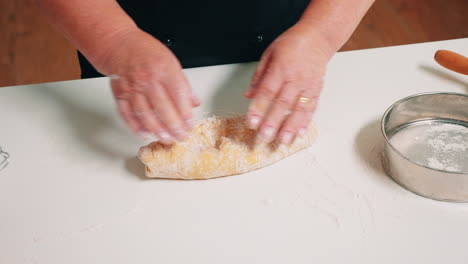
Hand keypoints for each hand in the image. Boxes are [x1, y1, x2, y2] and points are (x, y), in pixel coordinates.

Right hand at [95, 29, 199, 143]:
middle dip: (174, 126)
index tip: (191, 124)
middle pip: (162, 107)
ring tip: (166, 138)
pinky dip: (135, 126)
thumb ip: (183, 84)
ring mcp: (132, 87)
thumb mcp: (171, 62)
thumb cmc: (145, 51)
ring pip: (145, 113)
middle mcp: (148, 78)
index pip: (179, 95)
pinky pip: (127, 113)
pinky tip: (144, 133)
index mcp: (164, 69)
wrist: (118, 42)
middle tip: (181, 137)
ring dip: (156, 129)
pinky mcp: (120, 93)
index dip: (186, 113)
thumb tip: (194, 103)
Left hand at [244, 24, 333, 143]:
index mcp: (280, 68)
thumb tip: (248, 95)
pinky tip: (300, 133)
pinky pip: (311, 108)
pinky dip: (306, 122)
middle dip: (272, 122)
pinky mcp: (316, 90)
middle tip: (264, 137)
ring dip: (290, 127)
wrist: (318, 38)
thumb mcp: (269, 54)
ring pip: (298, 109)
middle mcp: (295, 78)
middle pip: (282, 103)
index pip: (267, 91)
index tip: (251, 122)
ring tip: (283, 141)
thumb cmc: (292, 44)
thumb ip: (258, 76)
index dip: (258, 108)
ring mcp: (308, 85)